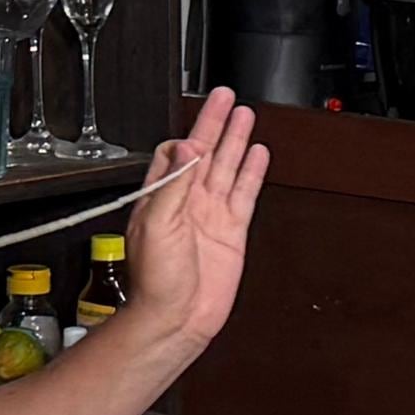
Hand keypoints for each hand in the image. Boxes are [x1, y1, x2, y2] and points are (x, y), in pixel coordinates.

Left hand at [121, 91, 264, 354]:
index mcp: (161, 196)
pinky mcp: (231, 230)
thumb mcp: (156, 224)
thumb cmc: (155, 280)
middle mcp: (186, 201)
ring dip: (236, 140)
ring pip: (226, 166)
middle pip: (204, 151)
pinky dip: (252, 172)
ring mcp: (210, 214)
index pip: (176, 153)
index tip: (202, 120)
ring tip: (245, 115)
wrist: (176, 318)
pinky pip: (244, 194)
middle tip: (226, 96)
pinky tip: (258, 154)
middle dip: (215, 122)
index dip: (190, 134)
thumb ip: (173, 184)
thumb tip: (187, 149)